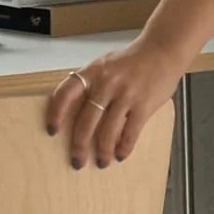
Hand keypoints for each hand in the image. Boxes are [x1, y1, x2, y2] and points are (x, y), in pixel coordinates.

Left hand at [45, 35, 185, 169]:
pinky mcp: (144, 105)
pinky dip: (124, 146)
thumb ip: (90, 83)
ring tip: (101, 162)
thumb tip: (73, 109)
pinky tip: (120, 155)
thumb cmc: (130, 61)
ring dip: (103, 151)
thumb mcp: (104, 65)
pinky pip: (130, 131)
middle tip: (77, 161)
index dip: (55, 113)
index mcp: (92, 72)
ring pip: (108, 130)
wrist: (162, 50)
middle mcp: (106, 83)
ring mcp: (125, 94)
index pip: (65, 93)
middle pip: (86, 119)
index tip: (51, 131)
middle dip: (79, 144)